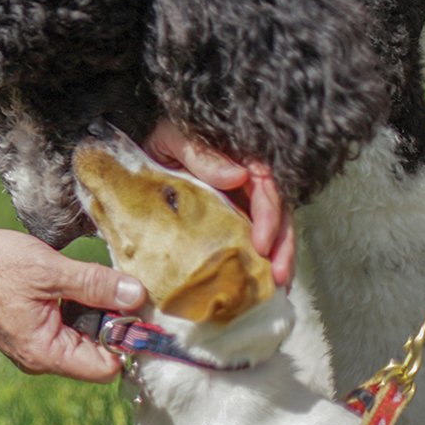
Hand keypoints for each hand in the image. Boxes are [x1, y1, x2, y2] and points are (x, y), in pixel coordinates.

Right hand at [0, 208, 144, 381]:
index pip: (107, 366)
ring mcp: (32, 345)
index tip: (136, 307)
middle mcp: (40, 358)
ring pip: (81, 337)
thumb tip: (138, 296)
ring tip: (85, 277)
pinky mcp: (26, 330)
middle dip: (110, 320)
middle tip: (114, 284)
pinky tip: (66, 280)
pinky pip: (62, 327)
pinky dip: (73, 305)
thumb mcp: (50, 270)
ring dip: (91, 309)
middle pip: (96, 352)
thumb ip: (96, 285)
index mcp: (45, 353)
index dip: (127, 340)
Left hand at [143, 119, 294, 285]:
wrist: (142, 150)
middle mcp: (248, 180)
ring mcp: (242, 199)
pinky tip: (261, 282)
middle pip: (278, 212)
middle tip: (280, 276)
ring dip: (277, 257)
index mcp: (240, 159)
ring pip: (271, 228)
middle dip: (282, 245)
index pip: (267, 187)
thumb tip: (238, 176)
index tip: (262, 245)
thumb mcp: (176, 140)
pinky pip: (251, 237)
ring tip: (277, 285)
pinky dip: (259, 259)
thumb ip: (203, 156)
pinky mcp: (233, 215)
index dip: (270, 217)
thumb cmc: (161, 139)